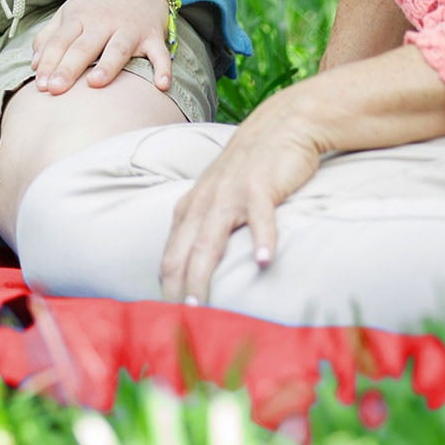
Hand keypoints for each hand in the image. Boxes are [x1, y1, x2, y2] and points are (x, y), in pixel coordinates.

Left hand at [30, 0, 173, 95]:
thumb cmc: (96, 3)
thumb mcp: (68, 13)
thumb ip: (49, 38)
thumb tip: (35, 65)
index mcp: (79, 18)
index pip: (60, 41)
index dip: (49, 62)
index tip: (41, 85)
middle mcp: (103, 24)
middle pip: (83, 47)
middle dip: (68, 68)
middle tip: (55, 90)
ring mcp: (130, 29)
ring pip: (118, 49)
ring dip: (107, 66)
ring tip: (95, 84)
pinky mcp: (153, 36)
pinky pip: (160, 53)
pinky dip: (163, 68)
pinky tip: (161, 85)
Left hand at [159, 100, 323, 304]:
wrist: (283, 124)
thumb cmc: (251, 167)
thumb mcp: (220, 193)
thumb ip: (207, 222)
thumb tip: (198, 261)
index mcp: (193, 204)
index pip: (172, 249)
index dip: (165, 279)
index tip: (161, 311)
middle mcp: (206, 200)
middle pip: (185, 249)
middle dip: (176, 284)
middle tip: (173, 320)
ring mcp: (232, 193)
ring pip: (212, 238)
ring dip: (203, 271)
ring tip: (199, 302)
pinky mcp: (262, 186)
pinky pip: (261, 217)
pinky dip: (262, 239)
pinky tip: (263, 263)